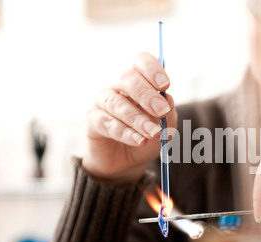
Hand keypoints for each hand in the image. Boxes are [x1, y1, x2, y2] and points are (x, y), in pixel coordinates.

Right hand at [82, 52, 176, 184]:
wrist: (127, 160)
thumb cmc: (147, 134)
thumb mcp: (165, 124)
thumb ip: (167, 112)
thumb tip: (167, 100)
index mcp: (138, 79)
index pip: (141, 61)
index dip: (152, 70)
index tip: (165, 86)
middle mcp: (117, 85)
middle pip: (128, 79)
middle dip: (146, 95)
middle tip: (161, 111)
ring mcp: (102, 101)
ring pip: (118, 104)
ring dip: (138, 119)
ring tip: (154, 133)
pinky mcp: (93, 121)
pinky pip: (108, 124)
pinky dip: (127, 133)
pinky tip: (140, 141)